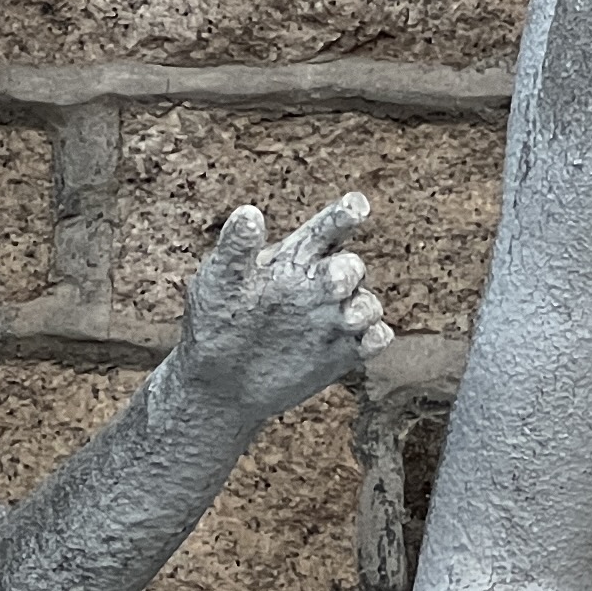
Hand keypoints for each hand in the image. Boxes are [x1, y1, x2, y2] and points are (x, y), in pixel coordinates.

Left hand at [173, 194, 392, 420]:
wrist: (217, 383)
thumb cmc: (214, 322)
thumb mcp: (218, 280)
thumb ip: (235, 247)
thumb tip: (249, 213)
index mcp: (296, 258)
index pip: (328, 229)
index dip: (345, 213)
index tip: (357, 206)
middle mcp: (322, 284)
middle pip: (351, 267)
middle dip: (349, 271)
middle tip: (333, 281)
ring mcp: (335, 319)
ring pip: (367, 304)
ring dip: (365, 308)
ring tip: (348, 317)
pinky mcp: (345, 352)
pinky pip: (374, 340)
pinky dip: (377, 338)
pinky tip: (367, 340)